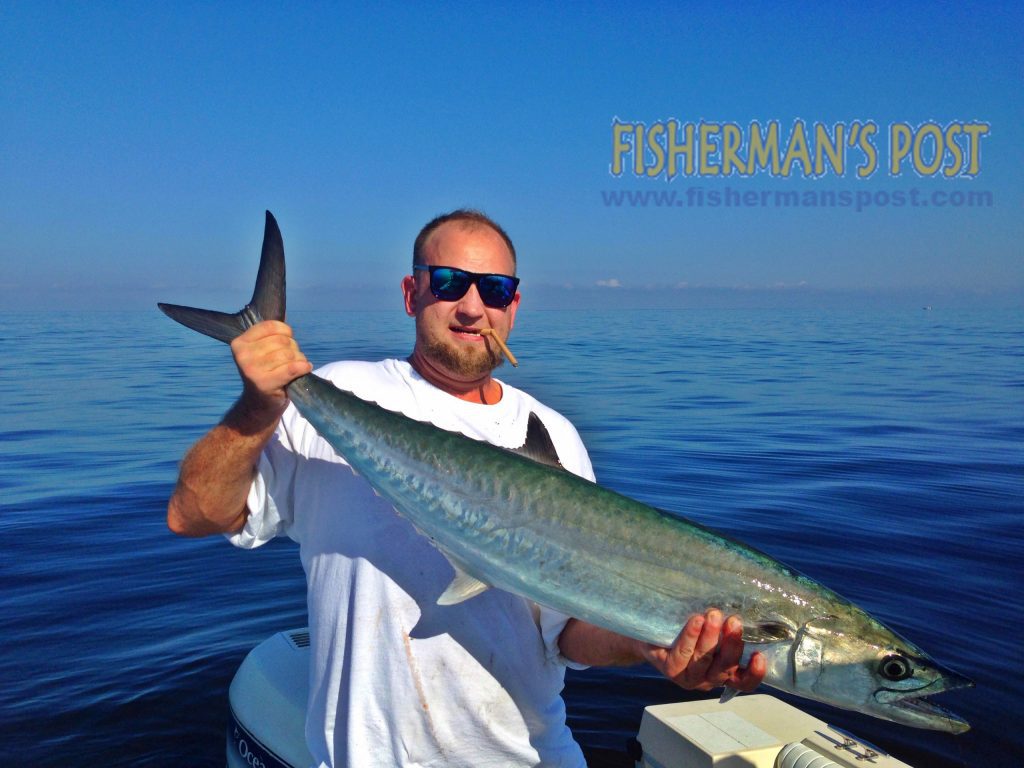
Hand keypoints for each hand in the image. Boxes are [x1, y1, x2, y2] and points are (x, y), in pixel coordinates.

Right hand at [230, 320, 311, 412]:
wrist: (259, 404)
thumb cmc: (266, 372)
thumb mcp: (262, 350)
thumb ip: (271, 333)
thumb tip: (283, 307)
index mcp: (239, 343)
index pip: (271, 326)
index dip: (286, 332)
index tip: (287, 341)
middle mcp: (242, 355)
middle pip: (282, 341)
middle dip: (293, 349)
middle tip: (290, 360)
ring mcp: (251, 369)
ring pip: (289, 354)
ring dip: (299, 359)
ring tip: (295, 368)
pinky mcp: (264, 383)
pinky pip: (292, 368)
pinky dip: (303, 366)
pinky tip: (305, 368)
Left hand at [638, 609, 764, 691]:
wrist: (648, 632)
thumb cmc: (685, 628)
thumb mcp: (709, 629)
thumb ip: (725, 627)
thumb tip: (745, 607)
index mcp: (722, 672)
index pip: (743, 682)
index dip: (754, 673)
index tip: (759, 655)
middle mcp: (707, 679)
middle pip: (725, 668)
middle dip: (732, 644)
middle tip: (734, 621)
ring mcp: (688, 677)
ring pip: (704, 660)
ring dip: (711, 637)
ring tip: (713, 615)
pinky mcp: (670, 670)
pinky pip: (682, 654)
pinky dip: (691, 636)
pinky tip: (696, 621)